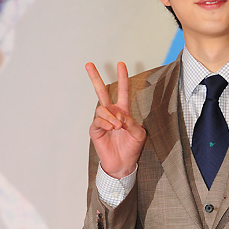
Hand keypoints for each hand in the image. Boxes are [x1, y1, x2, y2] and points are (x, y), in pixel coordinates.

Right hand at [86, 61, 145, 177]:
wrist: (123, 163)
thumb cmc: (132, 148)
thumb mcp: (139, 134)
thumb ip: (132, 123)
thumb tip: (120, 116)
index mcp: (123, 111)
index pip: (122, 91)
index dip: (123, 78)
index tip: (121, 64)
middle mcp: (111, 113)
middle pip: (101, 91)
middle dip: (95, 78)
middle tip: (89, 64)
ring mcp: (102, 121)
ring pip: (101, 108)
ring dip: (110, 116)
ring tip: (117, 126)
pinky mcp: (96, 130)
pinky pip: (98, 121)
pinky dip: (105, 123)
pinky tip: (112, 128)